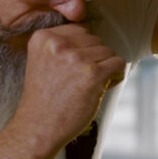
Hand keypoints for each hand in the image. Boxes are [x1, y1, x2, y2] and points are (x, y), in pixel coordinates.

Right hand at [11, 24, 124, 151]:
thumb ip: (62, 45)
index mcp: (43, 37)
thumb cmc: (44, 98)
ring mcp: (76, 58)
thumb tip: (96, 39)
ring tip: (89, 86)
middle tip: (81, 81)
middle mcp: (58, 44)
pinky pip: (118, 63)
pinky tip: (103, 87)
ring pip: (108, 51)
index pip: (79, 30)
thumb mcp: (42, 61)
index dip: (82, 50)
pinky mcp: (93, 74)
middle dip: (94, 59)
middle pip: (95, 39)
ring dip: (105, 68)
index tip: (74, 69)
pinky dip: (116, 76)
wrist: (38, 127)